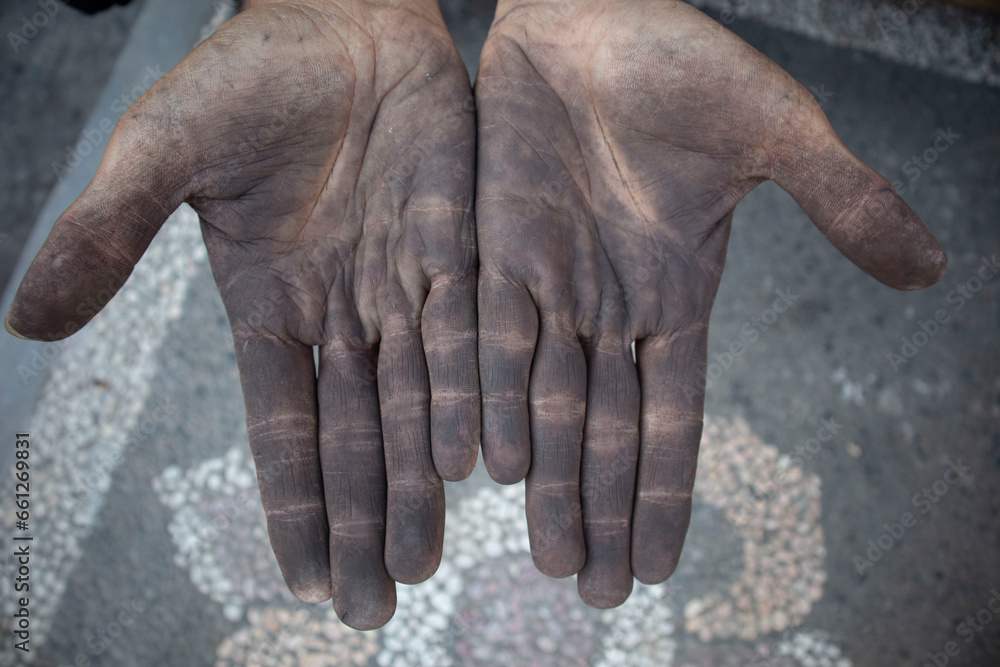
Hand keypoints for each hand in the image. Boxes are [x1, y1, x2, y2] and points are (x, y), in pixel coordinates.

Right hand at [5, 0, 477, 628]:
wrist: (338, 17)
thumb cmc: (246, 77)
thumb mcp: (161, 152)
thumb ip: (105, 235)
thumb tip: (22, 326)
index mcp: (266, 303)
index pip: (279, 424)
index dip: (294, 501)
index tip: (304, 579)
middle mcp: (338, 312)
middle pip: (353, 434)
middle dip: (362, 516)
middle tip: (373, 602)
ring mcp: (399, 285)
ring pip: (412, 402)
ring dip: (418, 479)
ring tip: (421, 558)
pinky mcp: (455, 248)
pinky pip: (467, 333)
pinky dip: (468, 394)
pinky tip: (476, 461)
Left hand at [475, 0, 944, 606]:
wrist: (591, 13)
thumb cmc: (684, 63)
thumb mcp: (779, 133)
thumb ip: (845, 202)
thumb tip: (935, 272)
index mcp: (675, 292)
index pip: (672, 415)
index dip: (665, 489)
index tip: (657, 566)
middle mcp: (608, 306)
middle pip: (606, 431)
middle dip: (600, 508)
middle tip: (594, 593)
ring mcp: (550, 283)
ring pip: (546, 402)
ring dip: (547, 479)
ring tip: (547, 556)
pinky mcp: (494, 250)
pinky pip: (491, 340)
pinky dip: (491, 399)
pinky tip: (488, 465)